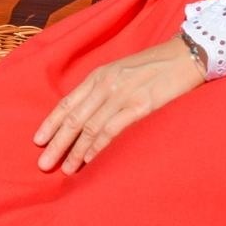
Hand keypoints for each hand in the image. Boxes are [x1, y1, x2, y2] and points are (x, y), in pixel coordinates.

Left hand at [34, 36, 204, 173]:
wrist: (187, 55)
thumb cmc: (155, 66)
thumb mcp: (121, 72)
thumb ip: (103, 90)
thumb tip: (86, 116)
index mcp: (98, 75)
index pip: (67, 103)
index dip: (51, 123)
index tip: (38, 141)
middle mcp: (105, 84)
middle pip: (74, 118)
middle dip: (57, 143)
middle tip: (43, 164)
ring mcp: (122, 95)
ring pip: (91, 127)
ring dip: (76, 151)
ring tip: (65, 170)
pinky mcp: (141, 105)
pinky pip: (113, 129)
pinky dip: (99, 147)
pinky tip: (90, 161)